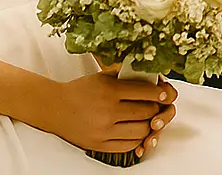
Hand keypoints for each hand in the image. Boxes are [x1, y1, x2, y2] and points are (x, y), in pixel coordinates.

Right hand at [41, 71, 177, 158]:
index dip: (162, 93)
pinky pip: (128, 145)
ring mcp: (104, 130)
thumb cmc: (80, 90)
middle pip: (147, 112)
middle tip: (158, 105)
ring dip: (149, 125)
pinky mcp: (99, 144)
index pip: (147, 92)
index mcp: (110, 90)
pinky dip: (138, 139)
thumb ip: (127, 76)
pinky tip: (138, 131)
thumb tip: (154, 78)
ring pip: (141, 131)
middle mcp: (108, 111)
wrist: (54, 107)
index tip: (167, 93)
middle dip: (157, 108)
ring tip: (148, 118)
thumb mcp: (102, 76)